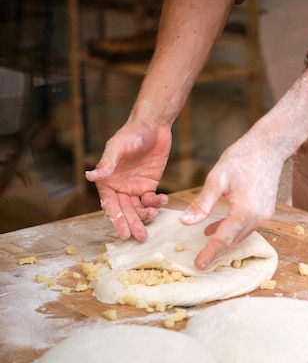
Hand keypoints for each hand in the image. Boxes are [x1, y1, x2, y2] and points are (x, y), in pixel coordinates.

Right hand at [85, 119, 170, 240]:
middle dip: (133, 224)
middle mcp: (120, 187)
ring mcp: (135, 187)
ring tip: (153, 216)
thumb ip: (107, 162)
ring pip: (139, 208)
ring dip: (146, 215)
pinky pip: (152, 199)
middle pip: (125, 210)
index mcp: (107, 181)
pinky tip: (162, 200)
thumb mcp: (118, 147)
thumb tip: (89, 176)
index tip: (123, 233)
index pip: (110, 205)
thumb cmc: (131, 133)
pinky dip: (157, 203)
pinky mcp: (150, 184)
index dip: (116, 219)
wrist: (154, 126)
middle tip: (141, 237)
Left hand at [180, 132, 283, 269]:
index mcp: (244, 211)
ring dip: (225, 241)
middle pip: (233, 241)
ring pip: (241, 235)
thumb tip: (185, 222)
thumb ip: (202, 203)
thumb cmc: (242, 158)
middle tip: (202, 262)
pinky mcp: (267, 210)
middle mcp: (257, 217)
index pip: (223, 239)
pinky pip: (248, 227)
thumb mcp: (217, 179)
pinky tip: (218, 227)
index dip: (210, 253)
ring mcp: (265, 215)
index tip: (199, 265)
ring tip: (207, 245)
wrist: (269, 147)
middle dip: (217, 252)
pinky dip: (233, 231)